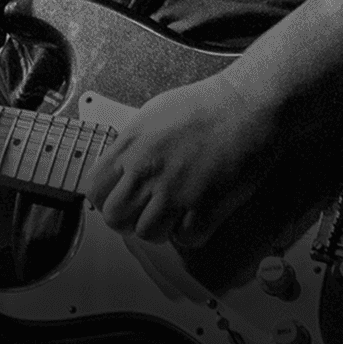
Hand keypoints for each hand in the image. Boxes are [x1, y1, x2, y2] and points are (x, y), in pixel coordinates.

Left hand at [85, 72, 276, 247]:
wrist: (248, 105)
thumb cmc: (206, 105)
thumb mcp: (154, 114)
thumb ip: (132, 144)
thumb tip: (122, 167)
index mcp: (131, 145)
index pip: (94, 190)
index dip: (106, 198)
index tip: (123, 197)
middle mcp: (147, 170)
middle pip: (115, 219)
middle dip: (130, 219)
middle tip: (149, 210)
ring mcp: (175, 190)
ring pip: (148, 234)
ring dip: (162, 228)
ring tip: (177, 212)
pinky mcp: (205, 205)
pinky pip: (186, 239)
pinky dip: (192, 232)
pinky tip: (200, 213)